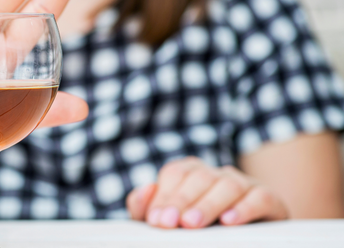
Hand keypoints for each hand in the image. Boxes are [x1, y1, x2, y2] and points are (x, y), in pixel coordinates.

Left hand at [126, 157, 287, 227]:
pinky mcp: (269, 199)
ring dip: (208, 204)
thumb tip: (145, 189)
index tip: (156, 220)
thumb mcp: (169, 221)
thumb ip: (146, 208)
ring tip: (193, 224)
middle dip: (182, 200)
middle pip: (200, 177)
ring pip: (228, 185)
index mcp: (191, 173)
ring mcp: (245, 184)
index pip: (175, 173)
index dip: (164, 195)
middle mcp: (218, 174)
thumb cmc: (199, 230)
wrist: (247, 241)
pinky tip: (229, 222)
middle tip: (171, 223)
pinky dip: (244, 208)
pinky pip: (260, 197)